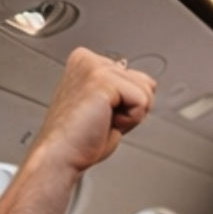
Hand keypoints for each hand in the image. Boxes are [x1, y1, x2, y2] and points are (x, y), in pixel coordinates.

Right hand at [30, 47, 156, 175]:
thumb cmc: (82, 137)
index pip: (138, 78)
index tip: (103, 114)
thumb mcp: (110, 104)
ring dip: (131, 115)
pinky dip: (130, 120)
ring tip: (103, 119)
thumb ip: (126, 88)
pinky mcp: (102, 80)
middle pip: (146, 83)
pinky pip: (142, 102)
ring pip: (147, 92)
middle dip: (132, 109)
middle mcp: (88, 59)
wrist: (62, 154)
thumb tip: (150, 83)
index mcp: (86, 61)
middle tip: (103, 119)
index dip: (128, 104)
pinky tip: (105, 121)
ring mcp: (93, 67)